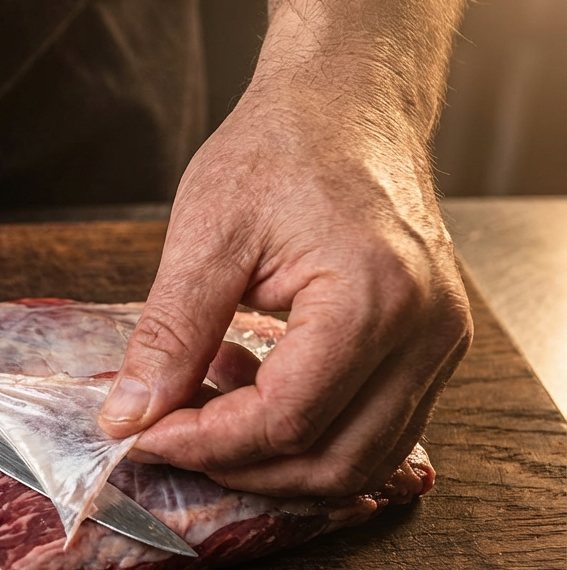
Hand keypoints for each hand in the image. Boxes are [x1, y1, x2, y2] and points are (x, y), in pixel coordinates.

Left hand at [97, 85, 471, 496]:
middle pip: (330, 462)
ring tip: (207, 404)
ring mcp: (440, 345)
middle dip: (236, 466)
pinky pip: (374, 430)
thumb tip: (128, 416)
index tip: (139, 435)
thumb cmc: (281, 148)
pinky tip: (250, 387)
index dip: (202, 444)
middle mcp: (426, 332)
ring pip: (359, 462)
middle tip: (165, 435)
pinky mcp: (431, 349)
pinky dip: (307, 435)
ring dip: (273, 460)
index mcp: (373, 298)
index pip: (284, 421)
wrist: (347, 103)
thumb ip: (168, 336)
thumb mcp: (205, 235)